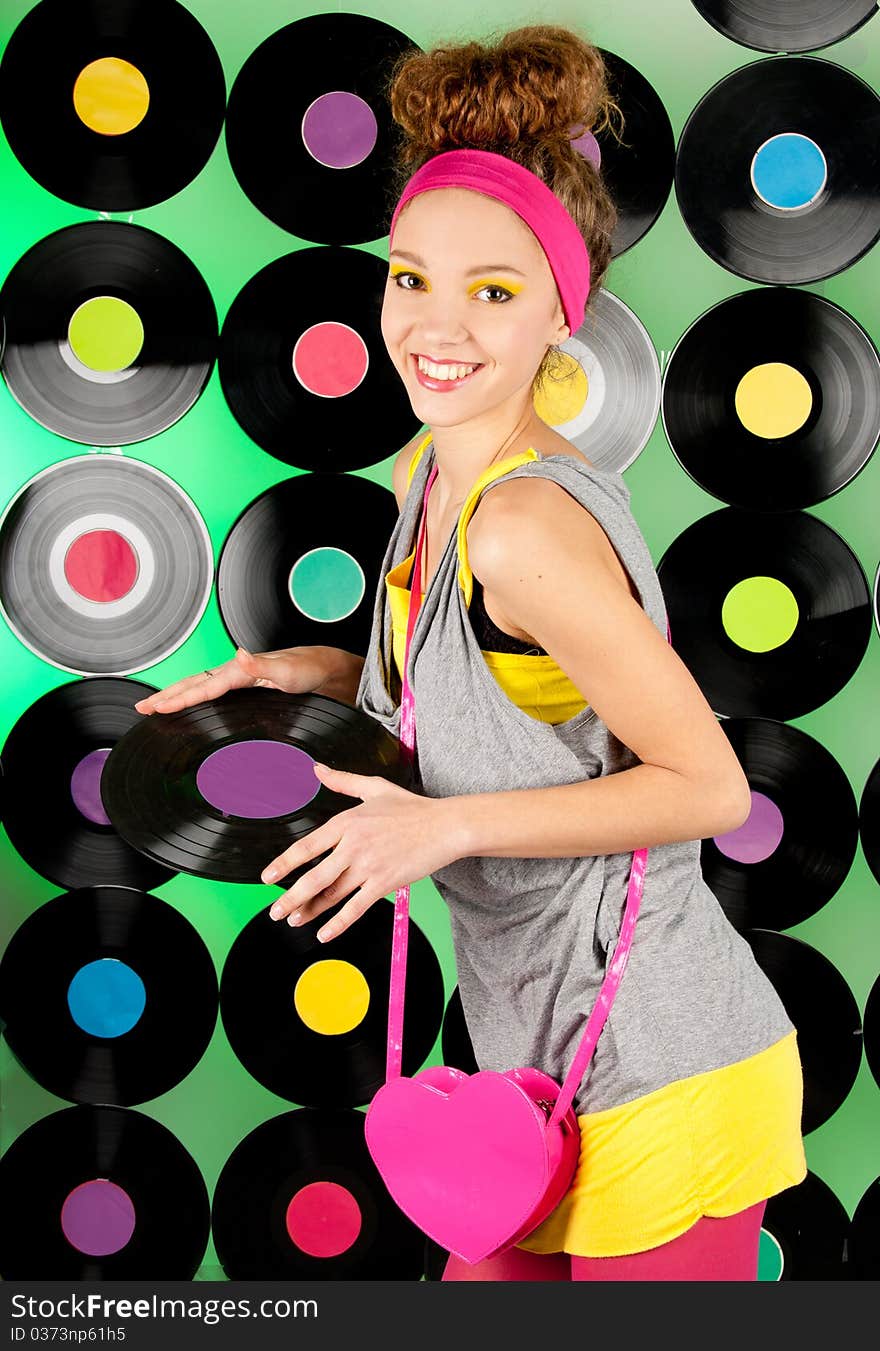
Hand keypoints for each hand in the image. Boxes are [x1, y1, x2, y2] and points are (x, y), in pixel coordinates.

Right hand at [133, 646, 339, 714]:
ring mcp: (237, 679)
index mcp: (240, 671)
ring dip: (175, 696)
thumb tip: (238, 655)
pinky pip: (210, 692)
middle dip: (166, 697)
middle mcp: (235, 672)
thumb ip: (262, 665)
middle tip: (141, 708)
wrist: (322, 669)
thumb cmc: (306, 670)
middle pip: (193, 685)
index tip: (159, 707)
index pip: (204, 687)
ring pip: (198, 687)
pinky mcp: (242, 686)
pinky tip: (186, 705)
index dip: (181, 698)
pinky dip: (192, 698)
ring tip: (154, 706)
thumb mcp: (287, 671)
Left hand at [262, 762, 461, 941]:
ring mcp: (369, 866)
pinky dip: (338, 923)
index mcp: (347, 822)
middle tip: (275, 911)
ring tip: (294, 921)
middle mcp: (353, 846)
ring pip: (332, 895)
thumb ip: (342, 781)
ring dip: (310, 911)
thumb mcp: (374, 787)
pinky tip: (325, 934)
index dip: (284, 864)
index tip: (268, 877)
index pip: (307, 847)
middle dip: (290, 897)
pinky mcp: (384, 883)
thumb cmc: (412, 808)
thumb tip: (317, 769)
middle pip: (314, 876)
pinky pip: (356, 908)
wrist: (445, 826)